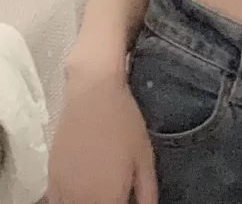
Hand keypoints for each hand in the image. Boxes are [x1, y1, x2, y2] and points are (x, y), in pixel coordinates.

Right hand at [47, 73, 156, 203]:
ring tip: (102, 189)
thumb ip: (147, 192)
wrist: (92, 93)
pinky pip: (57, 203)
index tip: (128, 198)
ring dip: (89, 203)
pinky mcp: (50, 179)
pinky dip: (69, 201)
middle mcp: (81, 201)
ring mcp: (62, 192)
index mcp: (108, 200)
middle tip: (118, 193)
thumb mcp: (145, 157)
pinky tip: (82, 191)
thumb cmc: (123, 122)